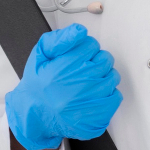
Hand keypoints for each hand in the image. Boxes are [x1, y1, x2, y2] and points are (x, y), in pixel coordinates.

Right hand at [5, 23, 121, 149]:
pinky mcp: (96, 118)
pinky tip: (94, 94)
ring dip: (103, 76)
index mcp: (64, 69)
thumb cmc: (38, 84)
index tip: (78, 56)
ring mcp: (89, 103)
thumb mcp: (40, 55)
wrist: (34, 115)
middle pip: (105, 60)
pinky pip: (115, 97)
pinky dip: (108, 93)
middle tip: (83, 68)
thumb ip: (60, 39)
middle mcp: (78, 86)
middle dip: (96, 60)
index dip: (85, 48)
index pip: (91, 45)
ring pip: (112, 77)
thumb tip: (80, 31)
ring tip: (88, 81)